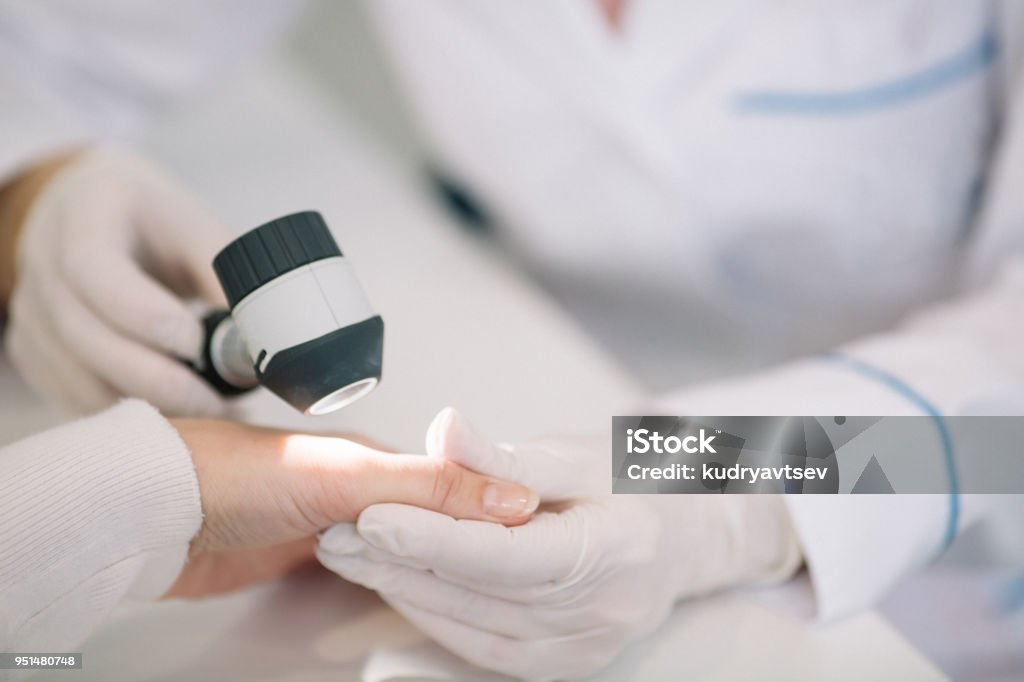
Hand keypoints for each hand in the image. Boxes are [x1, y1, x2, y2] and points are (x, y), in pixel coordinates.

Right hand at [3, 147, 229, 415]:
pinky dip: (127, 416)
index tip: (200, 344)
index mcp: (86, 212)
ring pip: (78, 377)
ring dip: (146, 406)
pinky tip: (175, 413)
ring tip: (207, 413)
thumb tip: (272, 339)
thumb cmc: (158, 224)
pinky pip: (74, 397)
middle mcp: (42, 259)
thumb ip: (228, 277)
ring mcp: (30, 309)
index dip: (146, 315)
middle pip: (84, 335)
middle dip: (158, 380)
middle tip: (217, 404)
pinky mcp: (32, 350)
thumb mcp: (197, 230)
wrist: (97, 215)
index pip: (93, 267)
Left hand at [165, 418, 539, 598]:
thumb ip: (429, 487)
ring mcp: (335, 523)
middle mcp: (363, 488)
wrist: (157, 512)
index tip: (536, 539)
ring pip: (403, 549)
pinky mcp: (307, 557)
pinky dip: (392, 581)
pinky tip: (408, 593)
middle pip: (433, 522)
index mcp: (380, 458)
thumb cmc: (238, 476)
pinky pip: (366, 571)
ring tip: (475, 588)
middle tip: (511, 575)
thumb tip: (511, 495)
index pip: (458, 489)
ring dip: (432, 565)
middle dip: (470, 544)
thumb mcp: (349, 478)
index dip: (496, 514)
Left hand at [317, 409, 801, 679]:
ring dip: (406, 590)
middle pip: (481, 593)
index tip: (371, 516)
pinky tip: (400, 587)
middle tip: (336, 532)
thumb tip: (443, 427)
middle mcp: (603, 612)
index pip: (507, 552)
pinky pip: (487, 649)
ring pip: (474, 625)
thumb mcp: (579, 453)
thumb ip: (505, 455)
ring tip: (352, 556)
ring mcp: (585, 648)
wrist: (688, 538)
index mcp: (614, 549)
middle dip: (401, 562)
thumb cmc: (633, 484)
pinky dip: (438, 618)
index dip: (434, 537)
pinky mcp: (566, 665)